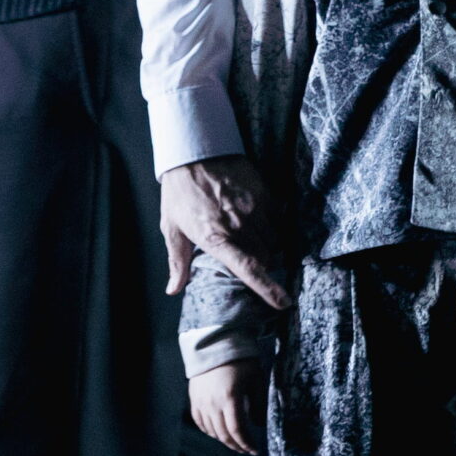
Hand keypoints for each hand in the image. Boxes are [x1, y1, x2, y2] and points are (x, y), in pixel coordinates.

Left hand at [161, 154, 291, 309]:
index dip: (268, 289)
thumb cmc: (179, 193)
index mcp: (216, 239)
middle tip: (246, 258)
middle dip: (260, 265)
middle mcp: (239, 226)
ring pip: (273, 240)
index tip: (284, 303)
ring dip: (266, 246)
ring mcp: (254, 209)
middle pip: (265, 258)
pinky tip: (257, 221)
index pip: (249, 269)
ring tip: (250, 238)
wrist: (193, 152)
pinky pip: (278, 219)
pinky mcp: (264, 193)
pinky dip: (272, 226)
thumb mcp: (172, 228)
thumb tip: (174, 289)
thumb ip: (177, 262)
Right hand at [189, 360, 265, 454]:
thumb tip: (257, 423)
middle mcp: (213, 403)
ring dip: (223, 439)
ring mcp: (201, 402)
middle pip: (223, 434)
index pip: (237, 430)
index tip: (255, 449)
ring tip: (234, 441)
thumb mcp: (255, 379)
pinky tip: (217, 432)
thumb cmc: (240, 360)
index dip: (246, 443)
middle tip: (246, 449)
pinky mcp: (194, 398)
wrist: (216, 344)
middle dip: (236, 445)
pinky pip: (199, 421)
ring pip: (211, 430)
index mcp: (230, 398)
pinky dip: (209, 430)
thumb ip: (258, 403)